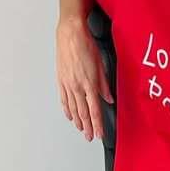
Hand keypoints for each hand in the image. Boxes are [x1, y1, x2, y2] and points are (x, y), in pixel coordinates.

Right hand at [55, 16, 112, 141]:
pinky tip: (70, 115)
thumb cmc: (85, 44)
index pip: (94, 110)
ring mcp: (67, 84)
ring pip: (73, 108)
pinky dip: (67, 109)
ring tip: (81, 129)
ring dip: (78, 121)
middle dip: (87, 127)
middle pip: (83, 112)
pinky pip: (63, 99)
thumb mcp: (100, 64)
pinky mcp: (61, 79)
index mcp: (89, 83)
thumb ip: (104, 84)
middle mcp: (77, 86)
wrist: (70, 33)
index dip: (97, 124)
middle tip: (90, 137)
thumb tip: (108, 98)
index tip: (99, 134)